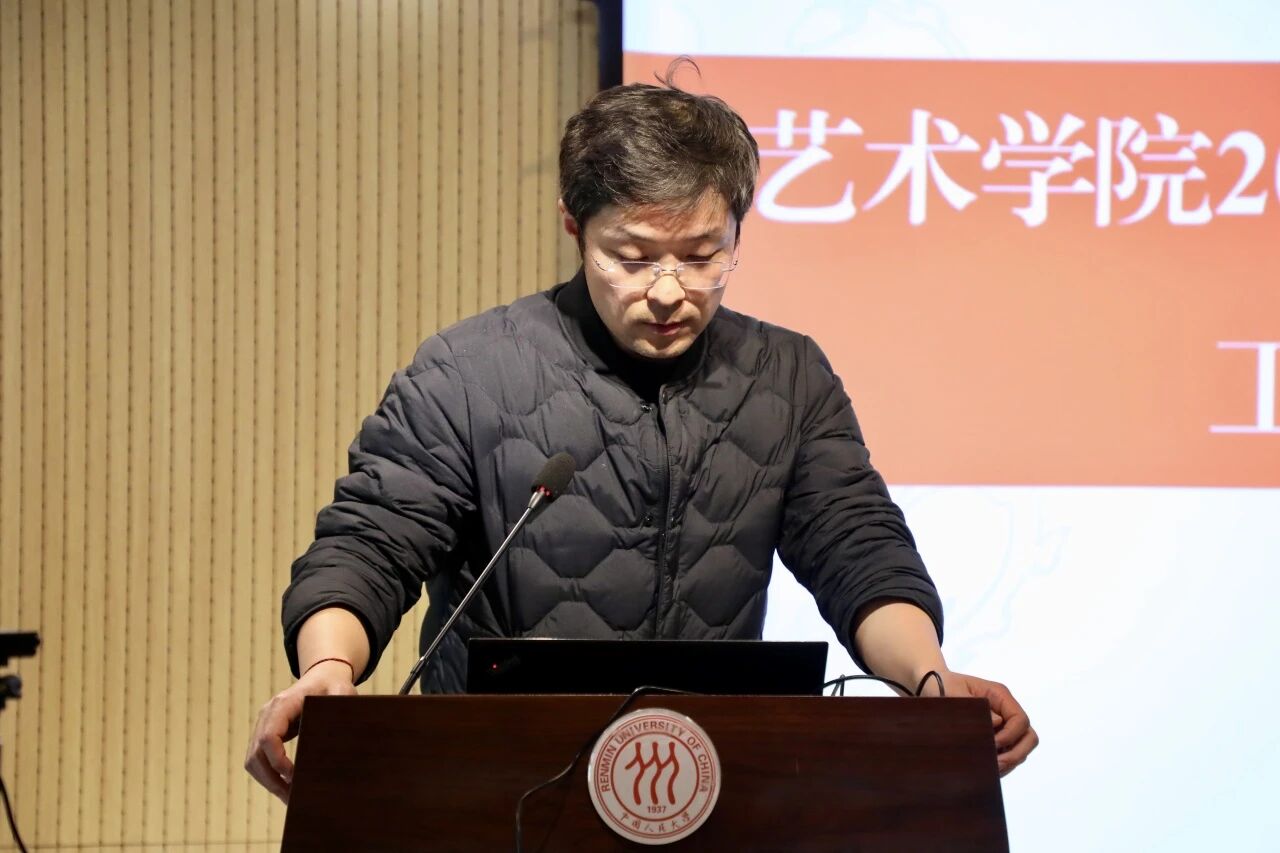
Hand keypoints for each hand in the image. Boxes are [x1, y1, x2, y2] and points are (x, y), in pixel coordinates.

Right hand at [244, 660, 356, 802]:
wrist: (322, 677)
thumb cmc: (333, 686)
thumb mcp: (342, 692)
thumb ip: (340, 707)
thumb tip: (337, 738)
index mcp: (283, 704)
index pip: (268, 737)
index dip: (277, 760)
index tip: (294, 776)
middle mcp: (268, 714)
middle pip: (256, 754)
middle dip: (271, 779)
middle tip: (292, 798)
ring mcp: (264, 724)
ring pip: (253, 760)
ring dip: (267, 781)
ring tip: (288, 798)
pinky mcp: (266, 733)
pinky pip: (258, 759)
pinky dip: (268, 776)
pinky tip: (285, 787)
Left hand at [922, 670, 1037, 776]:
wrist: (929, 686)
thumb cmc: (941, 685)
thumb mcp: (953, 691)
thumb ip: (974, 705)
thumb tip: (996, 723)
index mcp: (1000, 695)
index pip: (1020, 720)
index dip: (1011, 735)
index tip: (994, 744)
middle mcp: (1005, 710)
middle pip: (1028, 736)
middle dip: (1016, 753)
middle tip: (997, 764)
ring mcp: (1002, 725)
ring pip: (1020, 748)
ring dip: (1010, 761)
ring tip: (990, 769)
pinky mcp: (994, 737)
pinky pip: (1007, 754)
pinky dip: (1002, 764)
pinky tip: (986, 769)